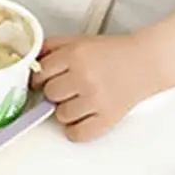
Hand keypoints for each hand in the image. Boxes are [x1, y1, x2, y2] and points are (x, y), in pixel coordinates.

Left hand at [31, 34, 153, 141]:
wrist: (144, 62)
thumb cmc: (111, 52)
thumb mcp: (78, 40)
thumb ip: (52, 46)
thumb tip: (31, 59)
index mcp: (75, 55)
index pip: (41, 73)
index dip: (39, 77)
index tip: (42, 80)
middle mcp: (84, 77)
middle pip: (50, 94)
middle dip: (55, 91)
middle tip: (66, 87)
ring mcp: (95, 100)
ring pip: (61, 115)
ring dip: (65, 110)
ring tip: (77, 100)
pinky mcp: (107, 119)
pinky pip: (77, 134)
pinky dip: (76, 129)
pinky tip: (82, 116)